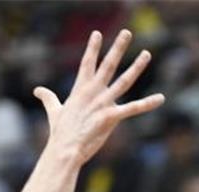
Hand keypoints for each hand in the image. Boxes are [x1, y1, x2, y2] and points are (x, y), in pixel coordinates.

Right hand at [33, 29, 164, 164]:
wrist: (64, 151)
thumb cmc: (60, 133)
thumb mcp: (54, 111)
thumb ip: (48, 98)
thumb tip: (38, 90)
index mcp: (80, 90)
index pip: (87, 64)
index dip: (92, 48)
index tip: (97, 34)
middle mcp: (92, 93)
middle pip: (107, 65)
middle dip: (118, 48)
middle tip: (127, 33)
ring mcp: (102, 104)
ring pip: (124, 81)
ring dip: (136, 67)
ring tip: (147, 54)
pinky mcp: (110, 117)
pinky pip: (132, 108)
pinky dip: (147, 103)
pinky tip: (160, 98)